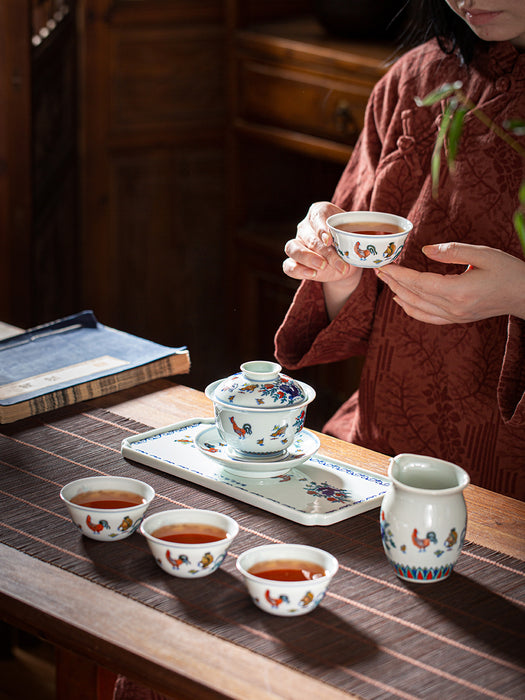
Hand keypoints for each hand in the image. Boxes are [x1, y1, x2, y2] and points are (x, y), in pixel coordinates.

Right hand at [283, 202, 364, 318]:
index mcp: (320, 212)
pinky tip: (313, 275)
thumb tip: (393, 234)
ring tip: (322, 268)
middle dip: (324, 251)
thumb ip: (374, 231)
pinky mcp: (294, 262)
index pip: (317, 215)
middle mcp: (305, 227)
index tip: (330, 238)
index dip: (321, 226)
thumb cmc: (354, 242)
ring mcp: (297, 244)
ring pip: (293, 248)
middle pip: (308, 236)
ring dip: (307, 258)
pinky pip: (288, 266)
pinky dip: (298, 270)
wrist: (347, 262)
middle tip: (338, 262)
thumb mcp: (365, 234)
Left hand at [376, 242, 524, 323]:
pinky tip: (401, 300)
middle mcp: (453, 308)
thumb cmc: (508, 272)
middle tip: (379, 269)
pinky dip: (410, 310)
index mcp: (458, 291)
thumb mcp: (483, 254)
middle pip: (414, 296)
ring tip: (386, 281)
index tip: (384, 265)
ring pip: (417, 308)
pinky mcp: (456, 320)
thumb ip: (452, 251)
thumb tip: (425, 250)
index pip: (419, 283)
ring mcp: (454, 317)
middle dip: (393, 282)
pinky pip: (427, 318)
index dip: (399, 274)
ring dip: (398, 294)